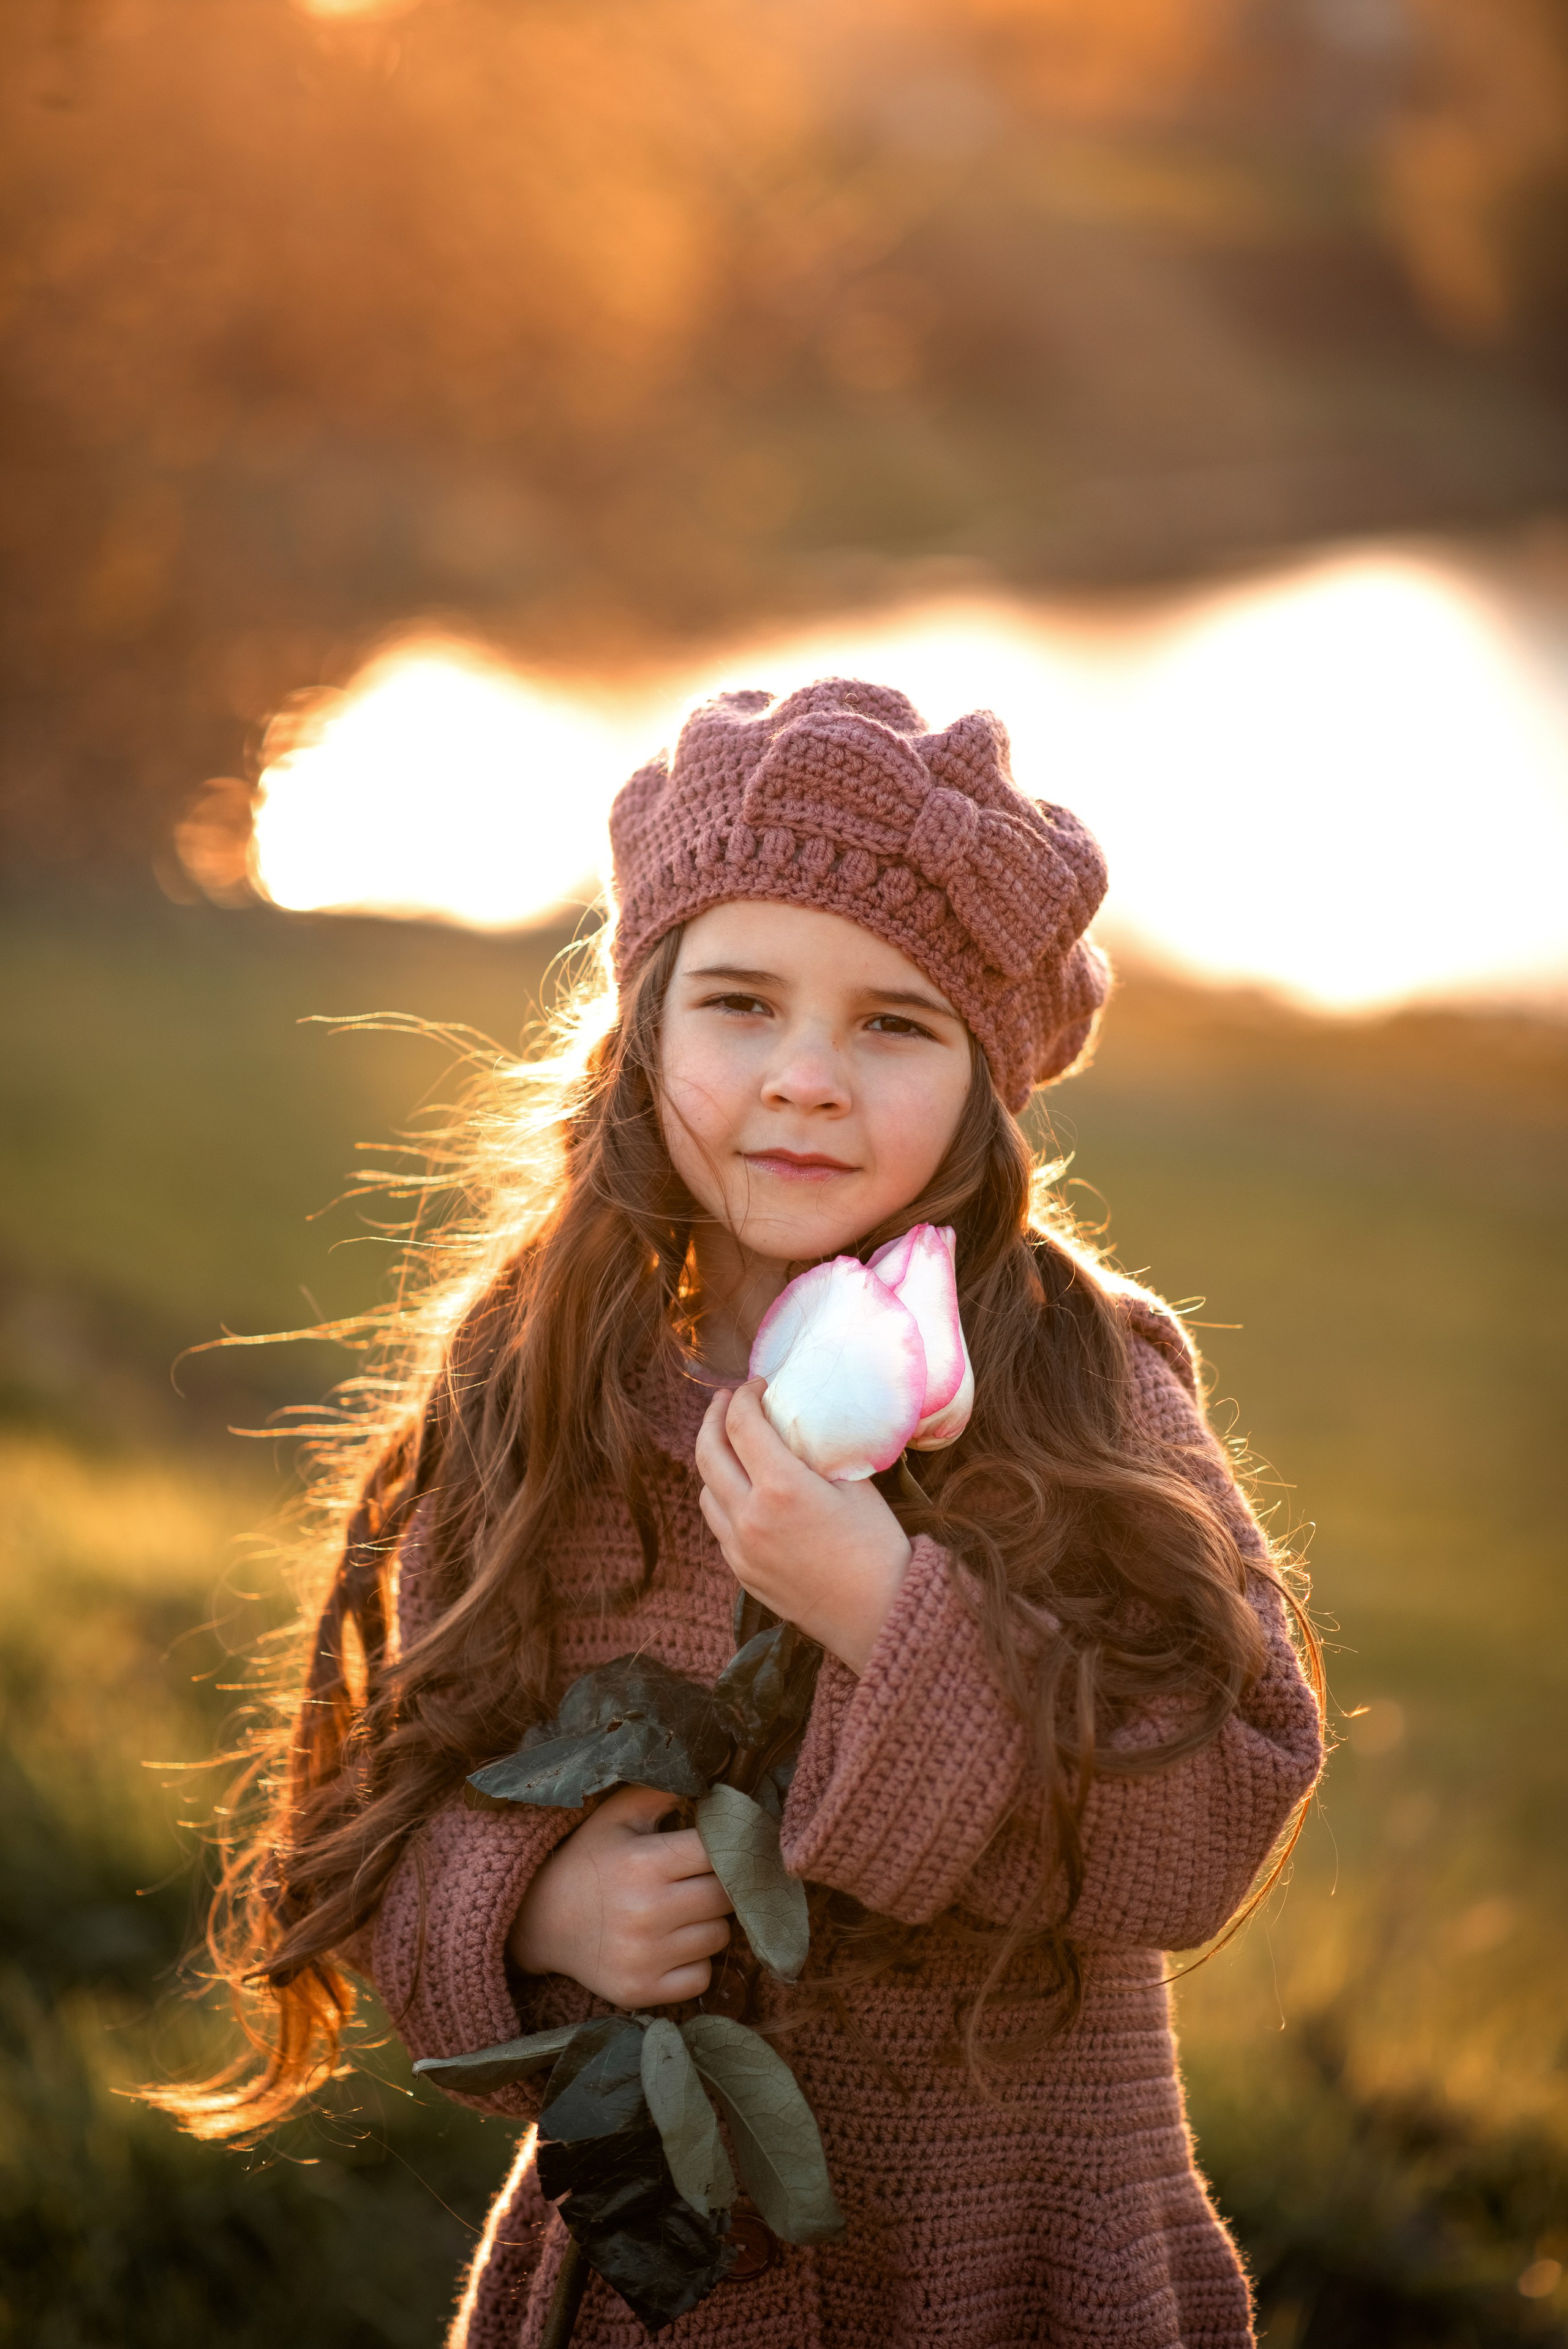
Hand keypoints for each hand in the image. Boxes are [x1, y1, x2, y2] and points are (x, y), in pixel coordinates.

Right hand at [507, 1783, 732, 2007]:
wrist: (541, 1921)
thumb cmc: (588, 1861)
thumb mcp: (615, 1816)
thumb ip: (661, 1791)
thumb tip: (712, 1782)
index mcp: (644, 1862)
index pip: (717, 1852)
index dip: (724, 1846)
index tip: (720, 1846)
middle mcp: (647, 1911)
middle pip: (726, 1896)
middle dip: (720, 1885)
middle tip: (699, 1880)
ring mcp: (645, 1957)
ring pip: (719, 1937)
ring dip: (709, 1923)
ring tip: (682, 1912)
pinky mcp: (642, 1991)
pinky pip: (702, 1977)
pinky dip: (695, 1963)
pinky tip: (671, 1946)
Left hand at [695, 1378, 912, 1673]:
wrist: (877, 1616)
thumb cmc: (877, 1548)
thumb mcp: (856, 1486)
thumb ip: (819, 1454)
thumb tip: (801, 1427)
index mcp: (780, 1487)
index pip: (742, 1424)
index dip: (744, 1396)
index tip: (756, 1385)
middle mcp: (749, 1517)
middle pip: (708, 1452)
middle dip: (713, 1418)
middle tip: (725, 1400)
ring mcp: (740, 1549)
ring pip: (705, 1491)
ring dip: (712, 1460)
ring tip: (729, 1445)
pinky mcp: (742, 1573)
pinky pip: (718, 1525)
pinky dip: (722, 1498)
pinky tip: (741, 1492)